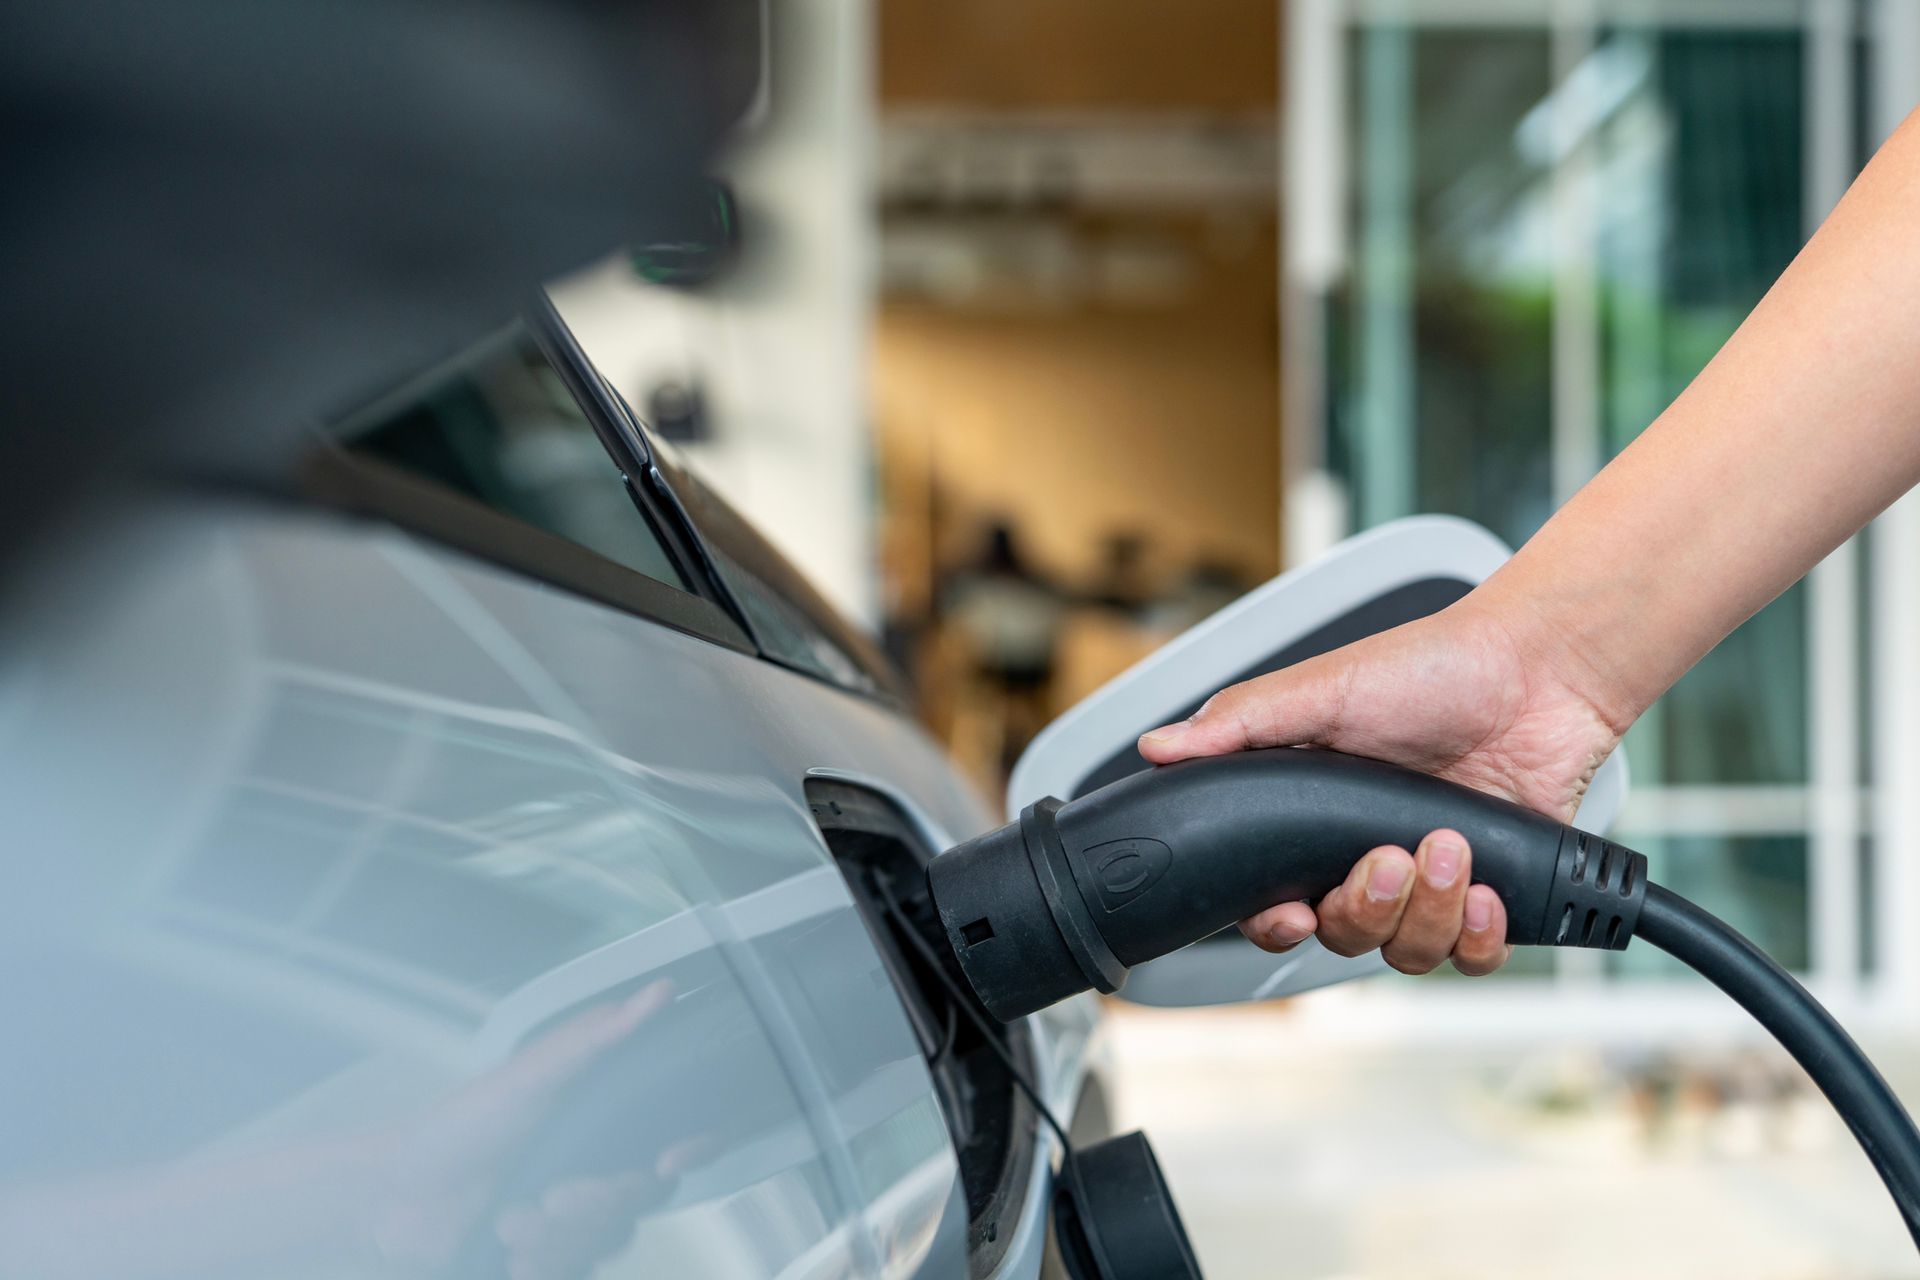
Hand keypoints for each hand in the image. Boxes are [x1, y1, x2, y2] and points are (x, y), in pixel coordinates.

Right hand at [1137, 596, 1624, 975]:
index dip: (1275, 925)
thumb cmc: (1431, 669)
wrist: (1537, 669)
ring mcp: (1434, 881)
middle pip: (1342, 937)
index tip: (1289, 914)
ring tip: (1449, 847)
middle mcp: (1369, 859)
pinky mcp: (1498, 891)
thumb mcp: (1320, 689)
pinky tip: (1486, 892)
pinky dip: (1477, 937)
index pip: (1274, 904)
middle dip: (1364, 909)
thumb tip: (1158, 749)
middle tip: (1387, 857)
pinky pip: (1475, 957)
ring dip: (1427, 913)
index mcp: (1316, 822)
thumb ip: (1239, 725)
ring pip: (1407, 952)